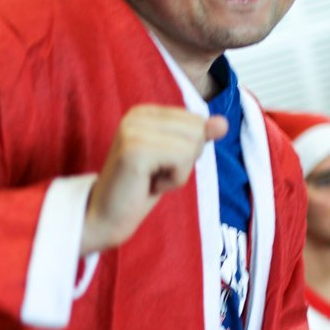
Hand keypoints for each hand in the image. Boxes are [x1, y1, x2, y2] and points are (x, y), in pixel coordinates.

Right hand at [80, 106, 228, 254]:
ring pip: (192, 144)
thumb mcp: (174, 159)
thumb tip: (223, 122)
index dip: (187, 151)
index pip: (196, 120)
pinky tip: (150, 185)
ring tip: (151, 179)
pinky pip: (182, 159)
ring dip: (180, 172)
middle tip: (155, 174)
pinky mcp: (135, 150)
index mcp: (145, 111)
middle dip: (185, 161)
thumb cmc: (139, 189)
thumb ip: (196, 137)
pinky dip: (174, 180)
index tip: (158, 165)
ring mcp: (134, 130)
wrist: (106, 217)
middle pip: (197, 130)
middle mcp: (136, 115)